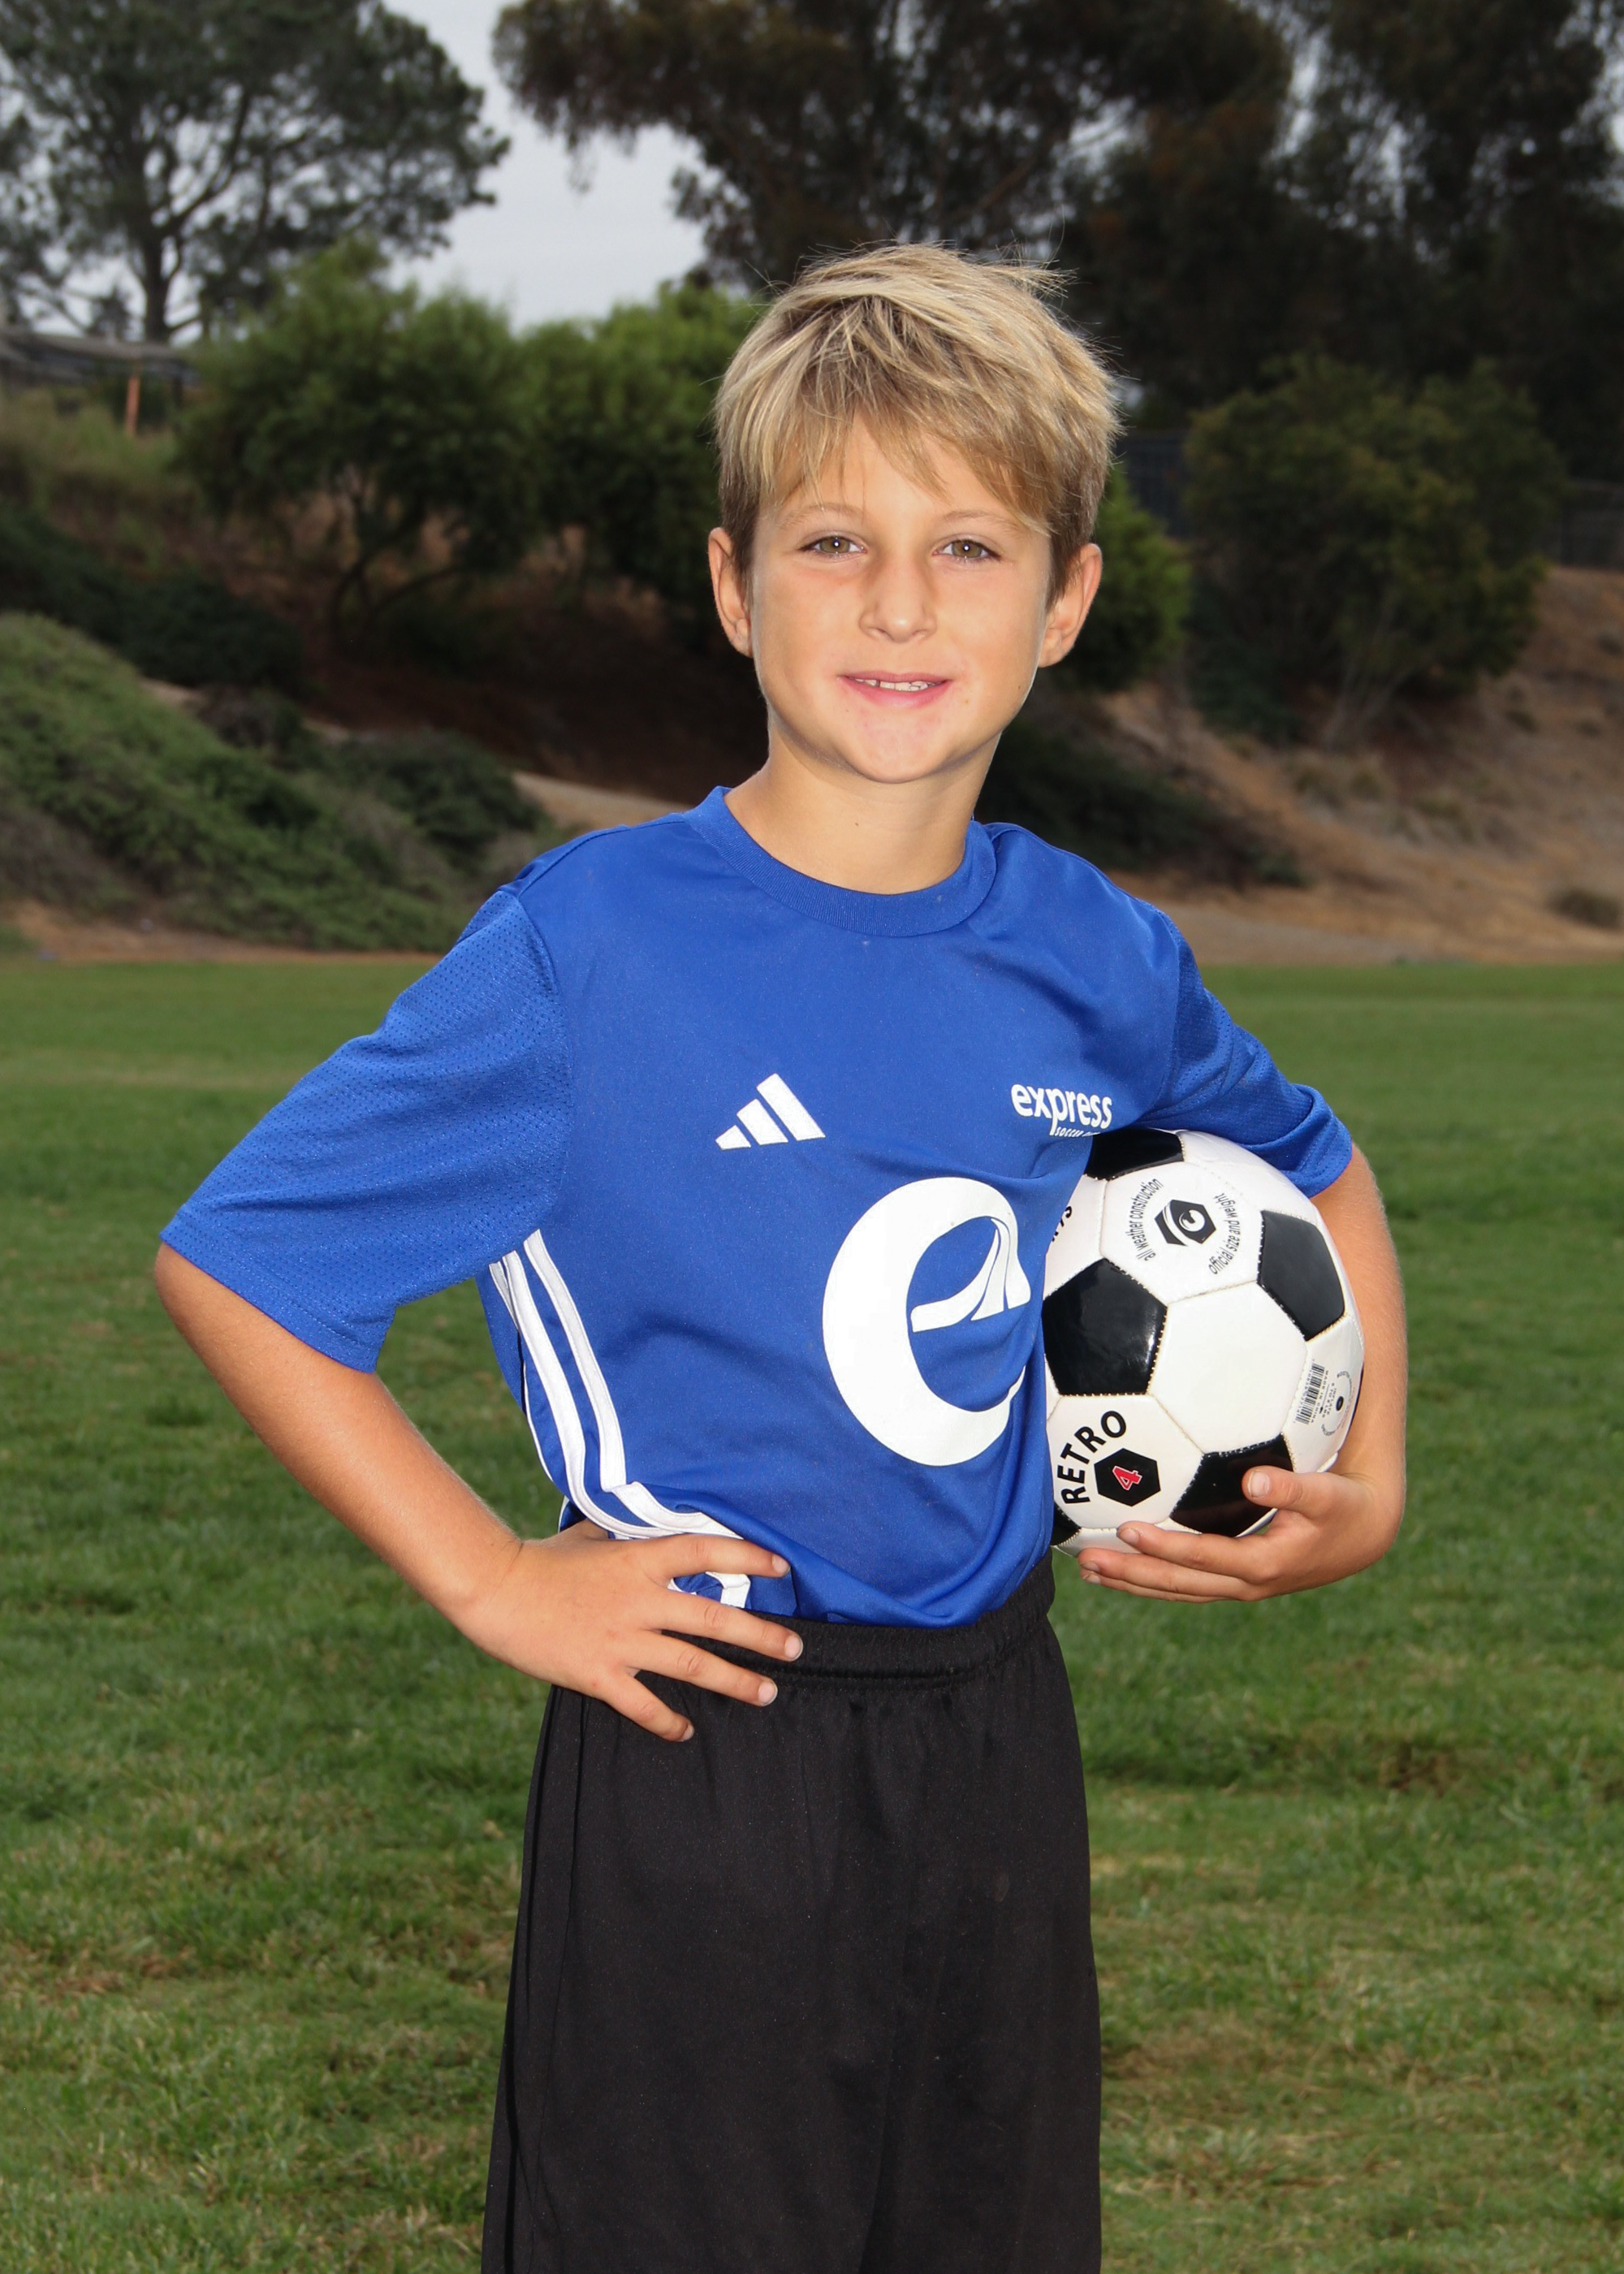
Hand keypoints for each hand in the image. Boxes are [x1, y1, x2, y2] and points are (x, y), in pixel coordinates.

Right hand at [457, 1520, 803, 1740]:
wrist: (496, 1590)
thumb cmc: (543, 1561)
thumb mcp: (592, 1537)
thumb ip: (628, 1539)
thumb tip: (653, 1529)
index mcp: (637, 1560)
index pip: (704, 1552)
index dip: (746, 1555)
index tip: (781, 1568)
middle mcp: (638, 1600)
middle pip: (713, 1617)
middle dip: (760, 1636)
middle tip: (795, 1648)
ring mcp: (619, 1639)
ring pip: (691, 1663)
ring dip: (733, 1680)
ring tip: (767, 1691)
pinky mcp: (597, 1673)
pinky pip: (643, 1704)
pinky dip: (667, 1721)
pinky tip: (687, 1731)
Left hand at [1075, 1458, 1401, 1602]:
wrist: (1363, 1537)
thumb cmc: (1343, 1507)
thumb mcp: (1326, 1495)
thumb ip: (1291, 1488)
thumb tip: (1253, 1479)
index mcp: (1263, 1564)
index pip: (1203, 1558)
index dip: (1165, 1548)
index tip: (1128, 1531)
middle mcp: (1245, 1583)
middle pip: (1178, 1583)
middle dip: (1131, 1574)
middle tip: (1086, 1562)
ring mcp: (1238, 1586)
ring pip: (1176, 1589)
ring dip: (1132, 1582)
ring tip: (1087, 1572)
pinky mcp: (1235, 1580)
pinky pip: (1185, 1583)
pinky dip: (1151, 1578)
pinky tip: (1120, 1568)